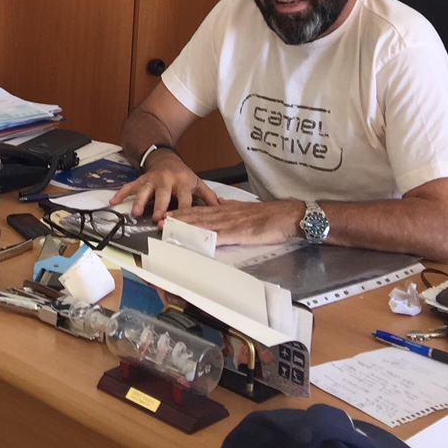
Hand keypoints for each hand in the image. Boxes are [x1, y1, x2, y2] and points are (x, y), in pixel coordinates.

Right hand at [112, 153, 220, 219]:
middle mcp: (167, 180)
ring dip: (140, 201)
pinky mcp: (141, 179)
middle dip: (160, 206)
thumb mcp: (197, 183)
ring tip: (135, 213)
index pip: (184, 199)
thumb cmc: (183, 176)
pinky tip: (113, 201)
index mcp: (183, 183)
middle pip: (163, 195)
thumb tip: (223, 210)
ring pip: (145, 190)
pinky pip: (130, 186)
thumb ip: (209, 197)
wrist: (166, 159)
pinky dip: (121, 193)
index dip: (183, 210)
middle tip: (157, 219)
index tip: (182, 223)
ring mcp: (152, 180)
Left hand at [168, 199, 302, 246]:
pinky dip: (205, 237)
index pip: (200, 210)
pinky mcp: (240, 233)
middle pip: (197, 216)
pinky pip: (219, 235)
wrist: (287, 215)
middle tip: (160, 220)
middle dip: (178, 218)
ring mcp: (232, 223)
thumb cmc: (269, 216)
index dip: (183, 212)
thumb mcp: (245, 210)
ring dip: (185, 226)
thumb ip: (231, 210)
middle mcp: (226, 214)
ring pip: (203, 224)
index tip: (168, 214)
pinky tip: (194, 239)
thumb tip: (218, 207)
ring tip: (169, 227)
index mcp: (227, 209)